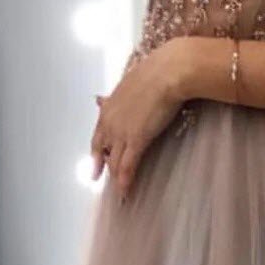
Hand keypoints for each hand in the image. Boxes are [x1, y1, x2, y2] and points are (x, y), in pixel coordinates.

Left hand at [90, 39, 187, 198]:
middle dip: (102, 166)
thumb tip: (103, 97)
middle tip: (100, 179)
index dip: (97, 149)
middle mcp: (110, 121)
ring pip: (114, 161)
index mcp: (109, 106)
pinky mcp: (136, 140)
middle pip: (103, 150)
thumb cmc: (157, 71)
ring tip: (118, 190)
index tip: (96, 160)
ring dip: (116, 177)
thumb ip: (119, 95)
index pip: (99, 133)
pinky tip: (126, 192)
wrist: (168, 73)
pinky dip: (126, 181)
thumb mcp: (131, 81)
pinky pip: (128, 166)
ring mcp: (121, 132)